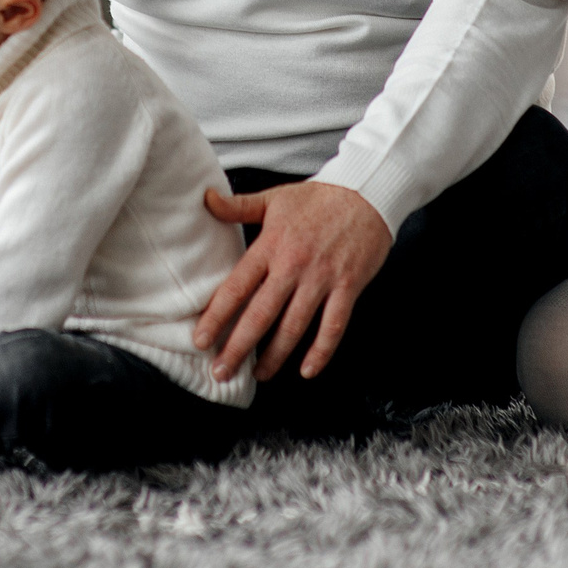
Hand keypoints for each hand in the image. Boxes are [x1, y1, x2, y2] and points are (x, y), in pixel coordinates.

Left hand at [194, 181, 392, 381]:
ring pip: (294, 326)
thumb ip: (238, 205)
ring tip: (258, 375)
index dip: (217, 316)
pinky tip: (306, 370)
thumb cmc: (317, 198)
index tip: (200, 340)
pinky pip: (334, 326)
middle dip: (238, 347)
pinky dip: (321, 351)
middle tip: (221, 372)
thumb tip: (206, 198)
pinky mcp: (348, 286)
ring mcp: (322, 278)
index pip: (237, 286)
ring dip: (274, 356)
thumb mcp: (274, 198)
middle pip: (260, 314)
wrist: (367, 191)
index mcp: (271, 245)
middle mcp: (293, 265)